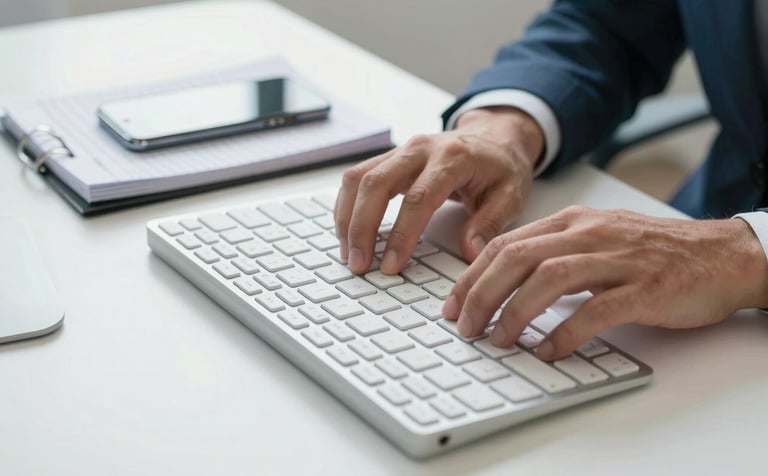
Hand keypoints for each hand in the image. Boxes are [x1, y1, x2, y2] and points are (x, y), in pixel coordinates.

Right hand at [334, 106, 543, 274]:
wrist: (494, 137)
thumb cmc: (501, 167)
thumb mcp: (511, 195)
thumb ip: (490, 224)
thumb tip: (470, 252)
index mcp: (453, 158)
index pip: (418, 198)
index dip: (402, 234)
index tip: (391, 265)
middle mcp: (420, 149)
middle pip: (376, 183)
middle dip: (362, 227)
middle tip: (359, 264)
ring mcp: (401, 150)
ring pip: (358, 177)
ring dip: (348, 217)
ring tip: (349, 253)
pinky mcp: (389, 158)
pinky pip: (357, 177)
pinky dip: (347, 206)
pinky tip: (348, 232)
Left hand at [442, 206, 767, 359]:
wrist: (721, 253)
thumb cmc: (654, 250)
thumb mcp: (596, 237)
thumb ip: (554, 252)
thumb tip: (506, 282)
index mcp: (572, 222)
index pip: (506, 244)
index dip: (471, 276)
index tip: (452, 304)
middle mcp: (589, 234)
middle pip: (518, 259)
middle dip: (481, 294)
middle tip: (465, 327)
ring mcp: (617, 259)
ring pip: (549, 279)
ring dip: (515, 312)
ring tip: (498, 340)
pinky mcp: (644, 287)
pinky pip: (596, 310)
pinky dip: (566, 332)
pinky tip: (548, 351)